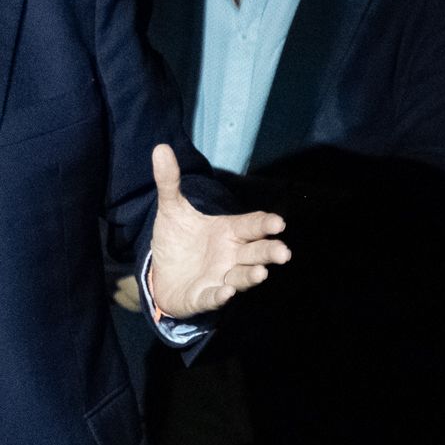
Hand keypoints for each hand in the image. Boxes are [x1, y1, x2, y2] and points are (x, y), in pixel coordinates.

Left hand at [146, 144, 290, 317]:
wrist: (160, 272)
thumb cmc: (176, 239)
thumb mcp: (171, 209)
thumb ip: (169, 181)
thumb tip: (160, 147)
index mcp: (228, 231)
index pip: (252, 225)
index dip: (265, 224)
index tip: (278, 223)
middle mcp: (231, 255)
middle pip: (256, 252)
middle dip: (270, 252)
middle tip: (284, 253)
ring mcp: (220, 277)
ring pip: (242, 277)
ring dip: (252, 276)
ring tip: (261, 273)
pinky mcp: (204, 296)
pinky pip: (215, 297)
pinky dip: (221, 295)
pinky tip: (225, 291)